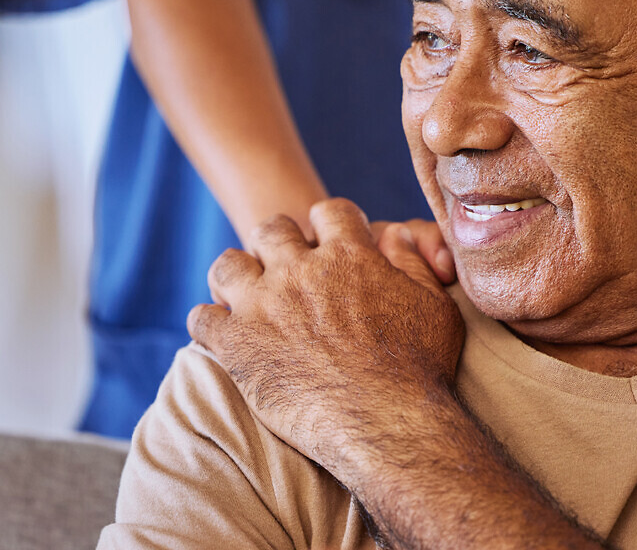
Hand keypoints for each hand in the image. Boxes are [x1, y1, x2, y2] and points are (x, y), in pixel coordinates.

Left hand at [187, 198, 464, 469]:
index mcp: (350, 255)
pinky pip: (202, 318)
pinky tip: (222, 336)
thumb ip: (412, 264)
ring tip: (243, 297)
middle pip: (273, 229)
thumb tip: (395, 236)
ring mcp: (264, 304)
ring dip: (235, 276)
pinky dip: (209, 324)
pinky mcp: (237, 343)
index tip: (329, 243)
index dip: (330, 225)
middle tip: (284, 271)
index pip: (329, 212)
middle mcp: (301, 270)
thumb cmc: (420, 370)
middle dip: (277, 244)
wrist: (386, 424)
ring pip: (228, 264)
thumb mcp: (434, 306)